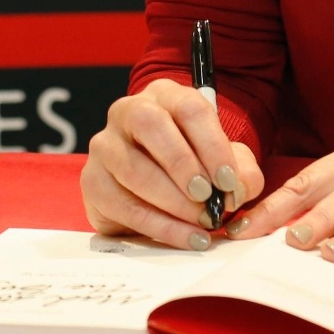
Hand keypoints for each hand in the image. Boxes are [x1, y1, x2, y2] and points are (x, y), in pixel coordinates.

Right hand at [81, 79, 263, 251]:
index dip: (211, 144)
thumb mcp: (222, 161)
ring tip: (202, 222)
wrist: (151, 188)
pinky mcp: (93, 181)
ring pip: (134, 169)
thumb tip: (239, 189)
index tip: (228, 181)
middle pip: (151, 125)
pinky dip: (159, 226)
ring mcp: (105, 145)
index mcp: (165, 96)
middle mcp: (128, 111)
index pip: (189, 108)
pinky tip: (186, 237)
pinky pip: (124, 205)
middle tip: (207, 197)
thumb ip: (241, 171)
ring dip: (172, 201)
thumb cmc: (192, 165)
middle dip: (182, 164)